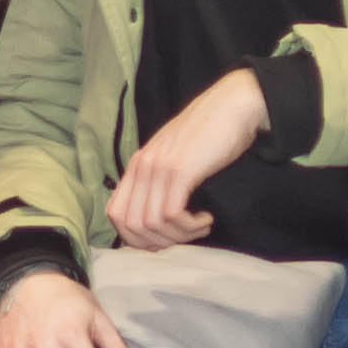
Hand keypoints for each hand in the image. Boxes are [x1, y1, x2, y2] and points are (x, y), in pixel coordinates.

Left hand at [107, 67, 271, 249]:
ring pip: (151, 224)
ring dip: (178, 235)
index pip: (115, 214)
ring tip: (200, 226)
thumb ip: (159, 180)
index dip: (135, 237)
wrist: (232, 105)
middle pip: (130, 225)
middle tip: (183, 237)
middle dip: (157, 242)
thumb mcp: (174, 156)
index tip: (163, 239)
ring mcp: (159, 167)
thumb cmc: (210, 134)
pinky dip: (189, 226)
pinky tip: (206, 218)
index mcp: (137, 163)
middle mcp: (142, 165)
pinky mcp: (180, 170)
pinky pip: (171, 214)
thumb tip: (156, 221)